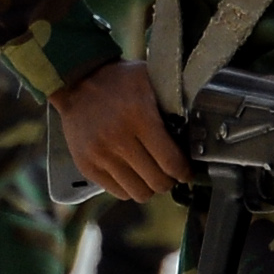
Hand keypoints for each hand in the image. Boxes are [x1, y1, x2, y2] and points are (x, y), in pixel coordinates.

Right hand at [52, 57, 188, 199]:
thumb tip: (197, 130)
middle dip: (169, 180)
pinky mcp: (86, 165)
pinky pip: (117, 192)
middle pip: (156, 182)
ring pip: (138, 193)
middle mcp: (118, 138)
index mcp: (139, 116)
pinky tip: (131, 172)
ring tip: (150, 173)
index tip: (186, 170)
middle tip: (169, 172)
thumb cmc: (120, 81)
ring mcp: (100, 154)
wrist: (77, 82)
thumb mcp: (150, 80)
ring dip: (149, 186)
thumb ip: (173, 102)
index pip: (170, 162)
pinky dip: (128, 186)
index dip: (184, 172)